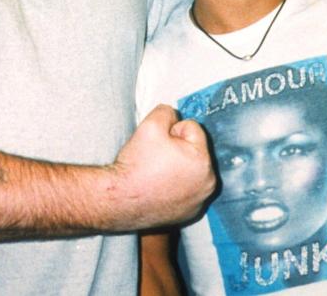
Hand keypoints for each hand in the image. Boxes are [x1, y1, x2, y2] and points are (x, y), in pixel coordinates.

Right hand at [109, 105, 215, 229]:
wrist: (118, 200)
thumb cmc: (135, 166)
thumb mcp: (150, 125)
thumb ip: (167, 112)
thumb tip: (173, 115)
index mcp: (202, 161)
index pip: (192, 129)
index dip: (171, 131)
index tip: (157, 145)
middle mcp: (207, 184)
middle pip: (195, 150)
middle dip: (178, 149)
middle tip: (155, 159)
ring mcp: (200, 201)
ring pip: (192, 170)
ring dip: (178, 167)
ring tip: (156, 174)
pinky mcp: (190, 213)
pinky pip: (187, 190)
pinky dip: (176, 187)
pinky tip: (159, 188)